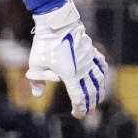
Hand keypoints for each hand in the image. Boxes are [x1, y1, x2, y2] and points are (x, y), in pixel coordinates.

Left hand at [26, 0, 107, 117]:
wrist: (56, 23)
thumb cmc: (45, 44)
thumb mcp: (36, 63)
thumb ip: (37, 80)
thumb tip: (37, 95)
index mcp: (70, 75)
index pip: (78, 97)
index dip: (79, 108)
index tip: (78, 115)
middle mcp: (83, 69)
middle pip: (91, 91)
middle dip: (90, 103)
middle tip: (89, 111)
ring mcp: (89, 59)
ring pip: (99, 79)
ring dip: (99, 91)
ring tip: (98, 99)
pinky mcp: (90, 51)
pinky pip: (100, 64)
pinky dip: (102, 72)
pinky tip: (101, 76)